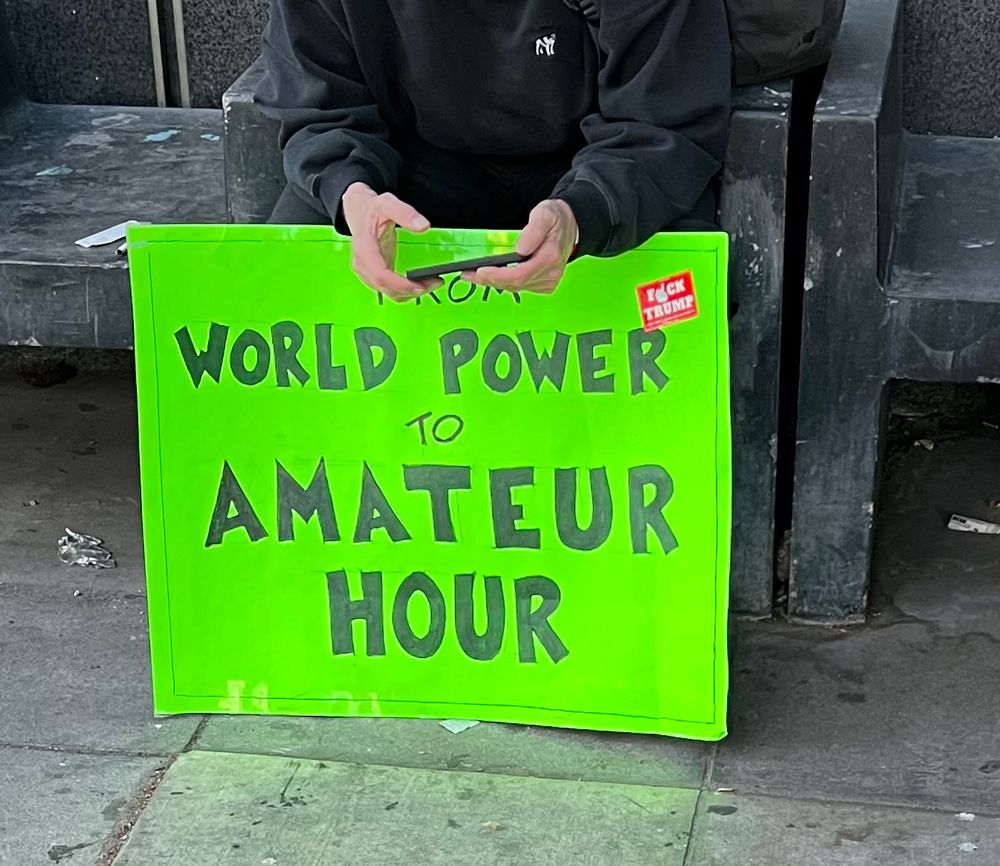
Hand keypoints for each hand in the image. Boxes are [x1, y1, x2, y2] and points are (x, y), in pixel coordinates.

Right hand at [341, 182, 441, 300]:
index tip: (421, 284)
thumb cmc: (371, 209)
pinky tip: (420, 284)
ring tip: (431, 283)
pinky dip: (405, 291)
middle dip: (411, 290)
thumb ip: (405, 213)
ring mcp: (367, 272)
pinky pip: (390, 289)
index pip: (381, 275)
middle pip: (386, 288)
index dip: (401, 284)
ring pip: (389, 292)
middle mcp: (363, 265)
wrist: (359, 211)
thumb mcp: (387, 203)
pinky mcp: (374, 275)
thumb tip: (423, 226)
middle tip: (434, 283)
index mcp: (364, 249)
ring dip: (410, 293)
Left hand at [463, 199, 577, 293]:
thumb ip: (533, 230)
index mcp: (550, 257)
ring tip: (474, 276)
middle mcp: (551, 273)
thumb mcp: (545, 214)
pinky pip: (521, 287)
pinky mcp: (545, 284)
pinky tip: (492, 277)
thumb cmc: (557, 218)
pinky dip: (505, 283)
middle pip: (515, 284)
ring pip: (516, 288)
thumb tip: (520, 249)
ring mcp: (549, 281)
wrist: (571, 225)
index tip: (481, 271)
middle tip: (469, 274)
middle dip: (490, 280)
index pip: (520, 274)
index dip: (498, 276)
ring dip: (494, 283)